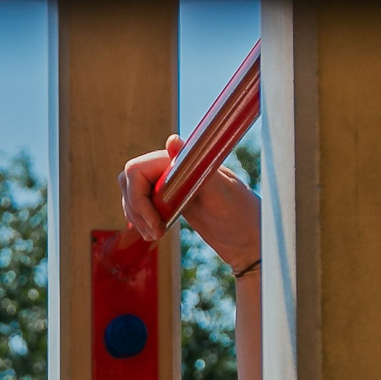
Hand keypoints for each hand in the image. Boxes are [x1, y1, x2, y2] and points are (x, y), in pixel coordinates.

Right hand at [120, 136, 261, 271]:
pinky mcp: (171, 202)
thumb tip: (172, 140)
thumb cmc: (241, 214)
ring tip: (156, 236)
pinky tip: (155, 234)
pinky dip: (141, 221)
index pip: (135, 170)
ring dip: (136, 217)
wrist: (251, 239)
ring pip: (132, 194)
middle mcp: (173, 169)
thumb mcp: (220, 192)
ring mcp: (170, 186)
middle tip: (154, 232)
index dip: (137, 198)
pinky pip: (142, 205)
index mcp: (180, 161)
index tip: (155, 224)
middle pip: (129, 181)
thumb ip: (194, 167)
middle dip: (134, 209)